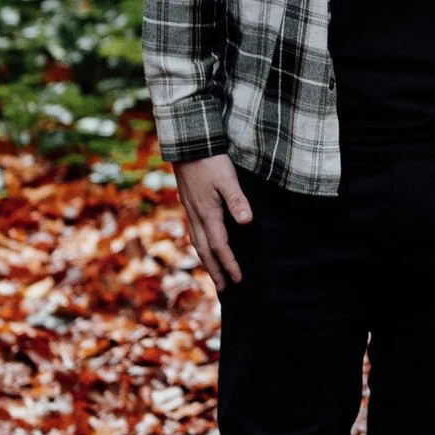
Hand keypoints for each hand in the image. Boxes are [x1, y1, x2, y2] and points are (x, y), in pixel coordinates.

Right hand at [174, 154, 253, 289]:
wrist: (188, 145)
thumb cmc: (210, 161)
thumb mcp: (227, 178)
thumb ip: (237, 200)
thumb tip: (247, 222)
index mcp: (207, 214)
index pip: (220, 246)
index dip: (229, 264)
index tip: (238, 280)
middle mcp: (196, 217)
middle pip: (205, 251)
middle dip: (215, 271)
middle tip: (224, 290)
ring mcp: (190, 211)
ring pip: (197, 244)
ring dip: (206, 262)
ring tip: (214, 275)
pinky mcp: (189, 205)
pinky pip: (194, 234)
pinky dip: (200, 247)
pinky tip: (204, 247)